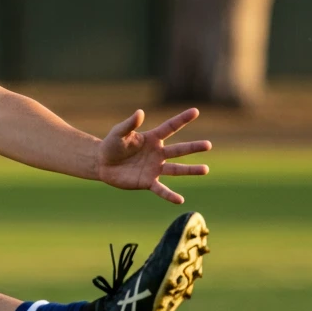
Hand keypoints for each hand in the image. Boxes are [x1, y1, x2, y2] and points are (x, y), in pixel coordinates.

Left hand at [95, 108, 210, 203]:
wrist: (102, 163)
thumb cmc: (112, 144)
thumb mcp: (119, 132)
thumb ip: (130, 124)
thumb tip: (140, 112)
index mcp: (152, 138)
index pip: (170, 127)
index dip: (182, 119)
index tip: (196, 111)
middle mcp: (157, 153)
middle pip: (179, 150)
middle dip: (193, 147)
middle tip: (209, 144)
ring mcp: (154, 168)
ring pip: (176, 169)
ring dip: (190, 170)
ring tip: (205, 169)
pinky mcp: (147, 182)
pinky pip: (161, 189)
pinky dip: (170, 195)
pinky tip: (180, 200)